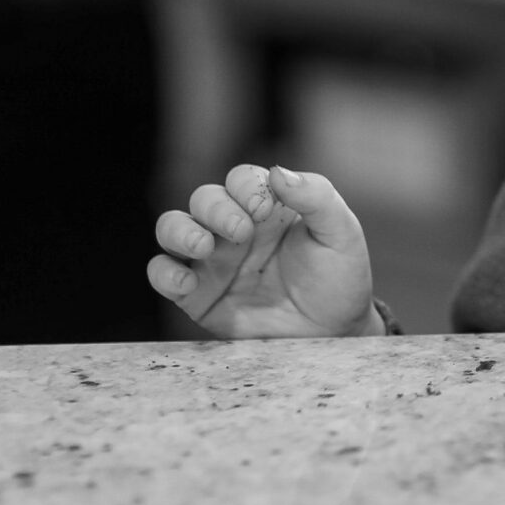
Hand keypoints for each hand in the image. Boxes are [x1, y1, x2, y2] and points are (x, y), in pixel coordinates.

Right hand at [147, 164, 379, 337]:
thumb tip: (277, 172)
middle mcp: (235, 229)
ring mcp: (214, 261)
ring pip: (173, 229)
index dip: (245, 187)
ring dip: (179, 231)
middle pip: (204, 199)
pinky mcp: (198, 295)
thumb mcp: (341, 233)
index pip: (241, 180)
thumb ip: (317, 197)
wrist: (334, 333)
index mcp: (269, 208)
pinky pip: (163, 275)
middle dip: (216, 209)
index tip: (264, 209)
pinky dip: (164, 273)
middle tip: (241, 232)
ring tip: (203, 246)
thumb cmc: (339, 278)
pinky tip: (186, 281)